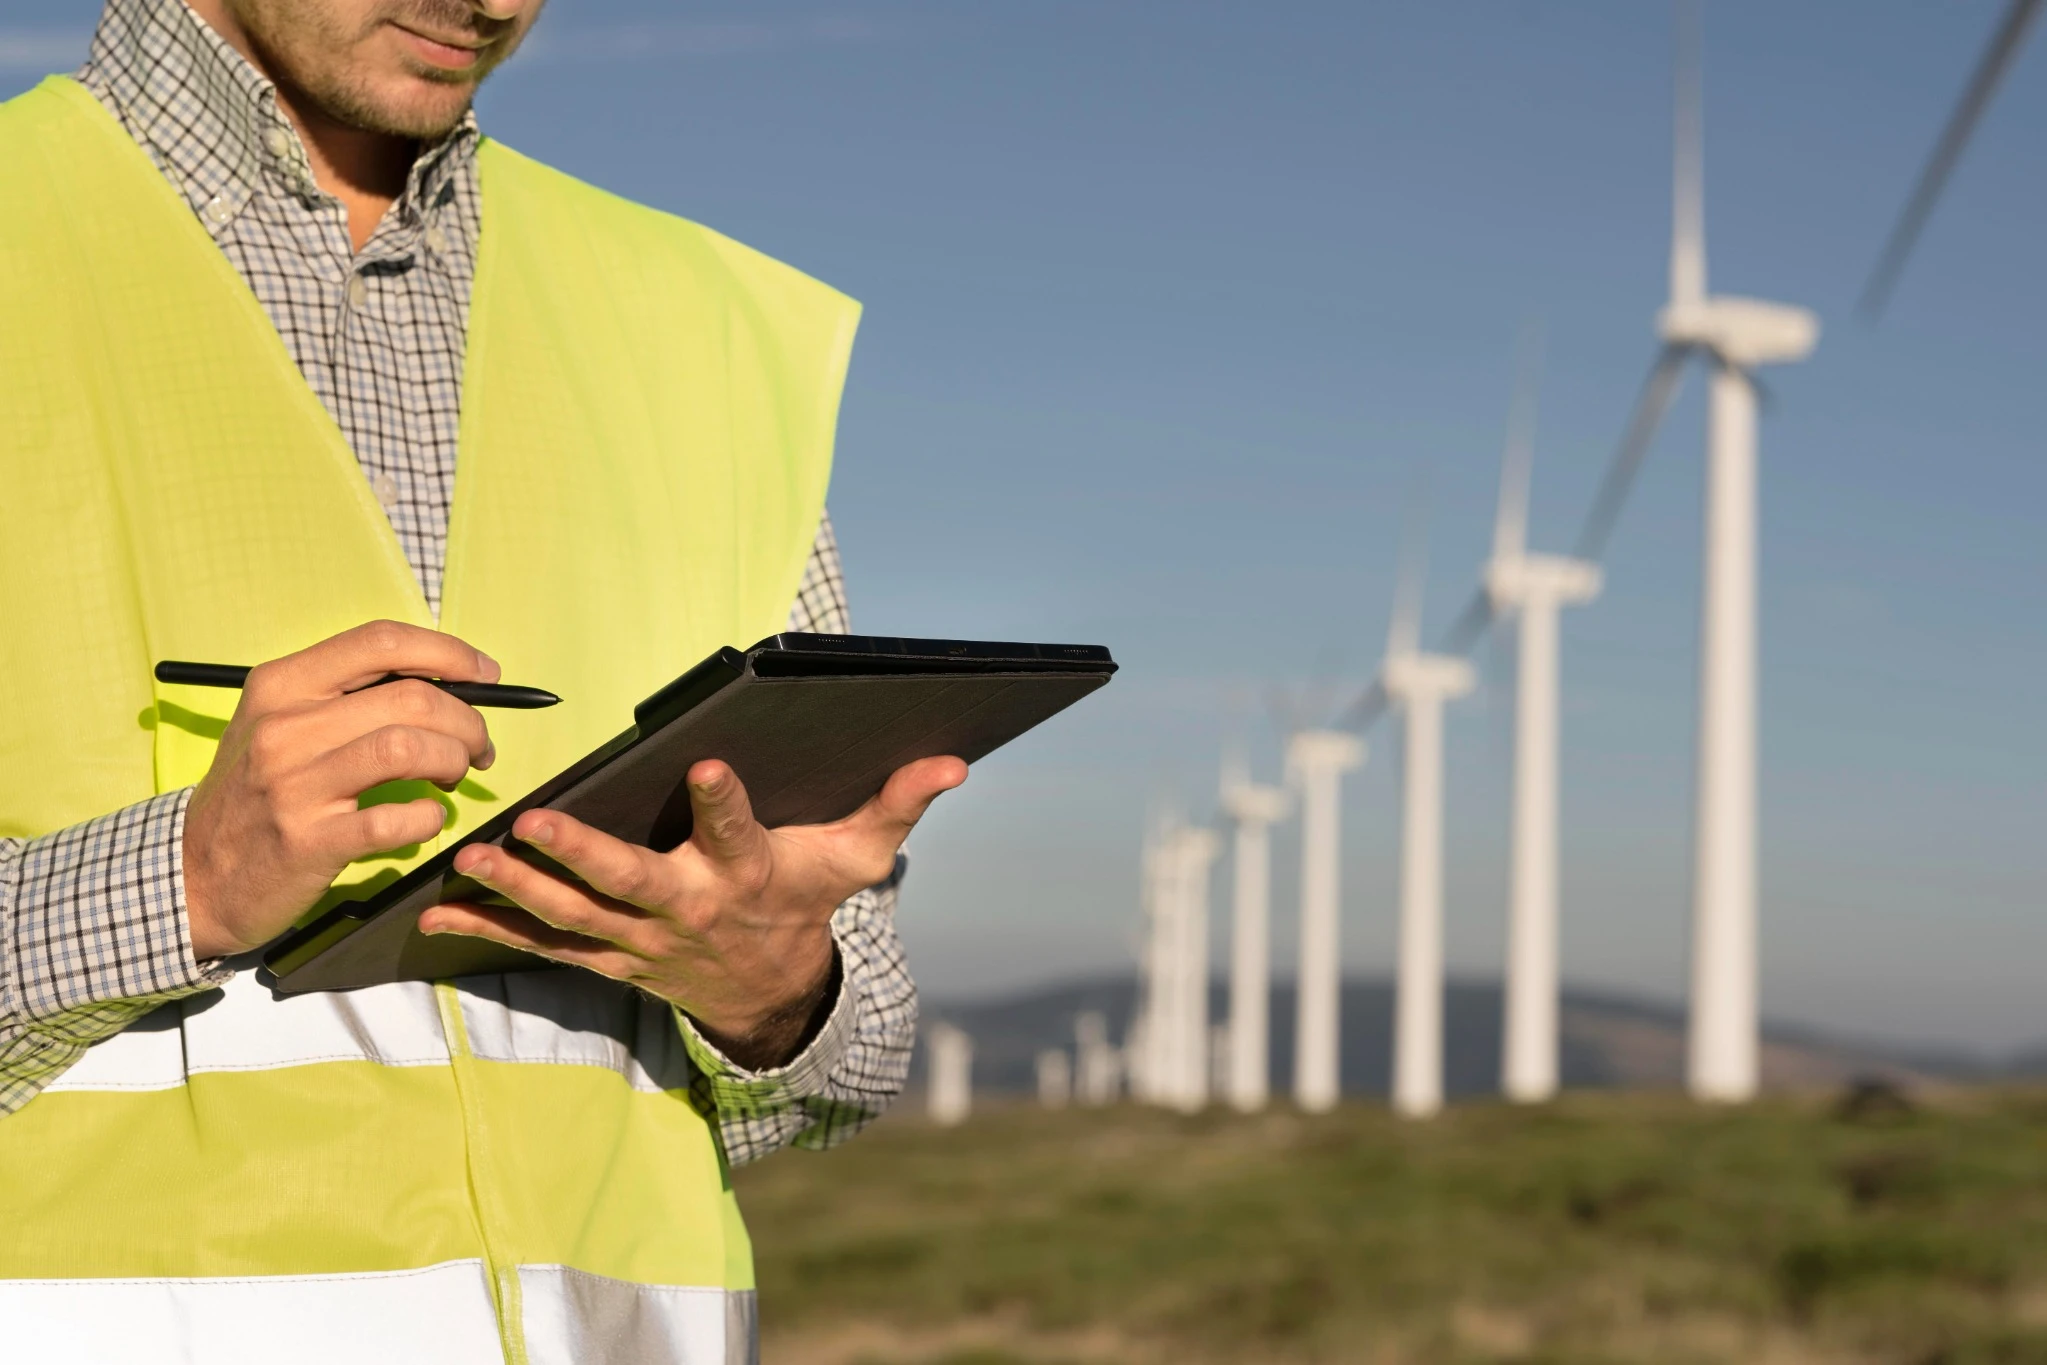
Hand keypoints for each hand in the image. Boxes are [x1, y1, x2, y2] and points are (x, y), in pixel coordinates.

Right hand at [182, 621, 499, 959]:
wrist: (195, 876)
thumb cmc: (256, 795)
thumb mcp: (281, 726)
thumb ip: (350, 698)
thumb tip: (448, 683)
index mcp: (280, 684)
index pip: (380, 641)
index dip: (448, 653)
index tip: (485, 675)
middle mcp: (285, 727)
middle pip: (411, 698)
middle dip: (467, 720)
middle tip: (477, 746)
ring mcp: (295, 784)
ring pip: (410, 748)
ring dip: (454, 760)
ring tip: (453, 776)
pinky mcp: (310, 841)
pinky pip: (399, 818)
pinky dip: (430, 817)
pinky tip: (425, 819)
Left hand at [420, 755, 966, 1068]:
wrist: (772, 995)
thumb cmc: (808, 903)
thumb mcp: (859, 857)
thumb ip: (898, 803)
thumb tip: (954, 759)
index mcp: (750, 875)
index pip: (739, 833)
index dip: (728, 803)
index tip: (711, 764)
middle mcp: (691, 911)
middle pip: (632, 883)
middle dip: (582, 857)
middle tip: (534, 826)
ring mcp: (643, 942)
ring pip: (574, 919)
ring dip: (518, 892)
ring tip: (468, 860)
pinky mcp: (608, 959)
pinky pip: (543, 948)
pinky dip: (490, 933)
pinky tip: (435, 915)